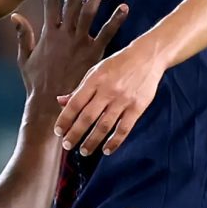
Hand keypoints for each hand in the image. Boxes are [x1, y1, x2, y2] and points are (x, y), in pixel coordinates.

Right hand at [11, 0, 127, 128]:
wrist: (49, 103)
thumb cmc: (37, 84)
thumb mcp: (25, 58)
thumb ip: (23, 35)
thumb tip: (15, 16)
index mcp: (48, 33)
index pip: (50, 2)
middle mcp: (64, 34)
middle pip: (72, 2)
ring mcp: (79, 43)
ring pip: (89, 12)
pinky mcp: (93, 54)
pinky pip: (107, 33)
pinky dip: (116, 20)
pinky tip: (124, 7)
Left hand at [57, 36, 165, 155]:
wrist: (147, 56)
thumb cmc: (119, 63)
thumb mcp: (96, 71)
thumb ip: (79, 88)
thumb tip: (60, 102)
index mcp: (95, 80)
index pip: (75, 103)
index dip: (65, 119)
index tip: (58, 131)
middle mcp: (108, 90)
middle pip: (88, 117)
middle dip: (75, 134)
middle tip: (67, 145)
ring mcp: (123, 100)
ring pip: (104, 126)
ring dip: (92, 141)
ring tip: (84, 151)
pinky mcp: (137, 107)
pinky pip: (124, 129)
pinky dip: (114, 142)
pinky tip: (106, 150)